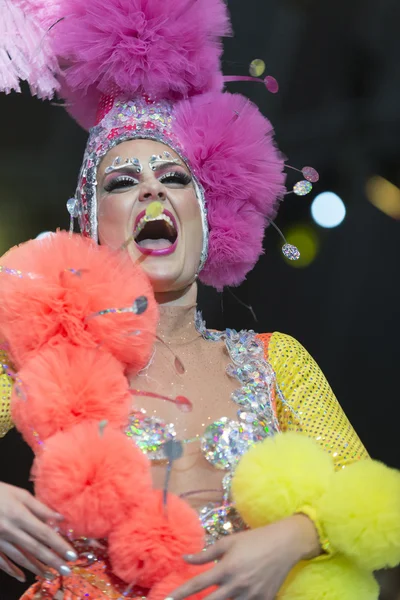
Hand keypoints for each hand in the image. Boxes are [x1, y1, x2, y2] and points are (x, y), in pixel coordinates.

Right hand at [0, 483, 76, 582]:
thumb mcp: (20, 494)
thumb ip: (40, 507)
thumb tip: (60, 518)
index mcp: (19, 515)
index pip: (44, 533)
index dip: (59, 545)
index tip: (72, 554)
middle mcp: (10, 530)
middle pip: (35, 549)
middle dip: (52, 561)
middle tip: (66, 570)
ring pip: (20, 558)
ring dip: (36, 568)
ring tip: (50, 575)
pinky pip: (2, 561)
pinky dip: (12, 570)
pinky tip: (22, 576)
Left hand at [169, 515, 320, 599]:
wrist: (285, 544)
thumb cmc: (254, 540)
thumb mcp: (228, 542)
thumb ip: (206, 554)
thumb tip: (185, 558)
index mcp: (226, 568)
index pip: (198, 584)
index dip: (180, 593)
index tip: (168, 599)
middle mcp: (237, 585)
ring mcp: (251, 596)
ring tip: (214, 595)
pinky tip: (234, 596)